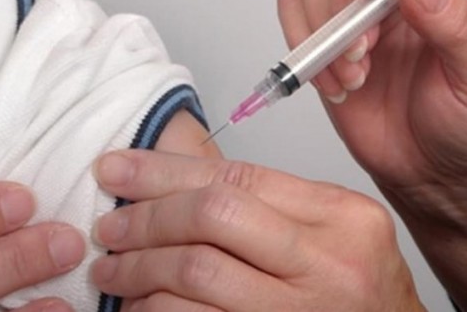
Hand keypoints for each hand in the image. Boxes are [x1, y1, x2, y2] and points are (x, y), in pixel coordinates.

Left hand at [90, 150, 424, 311]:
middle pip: (214, 217)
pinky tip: (139, 308)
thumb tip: (172, 187)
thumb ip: (270, 208)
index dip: (165, 171)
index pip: (238, 177)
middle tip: (110, 227)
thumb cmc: (356, 297)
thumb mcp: (334, 236)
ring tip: (112, 270)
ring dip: (139, 270)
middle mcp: (330, 263)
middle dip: (147, 218)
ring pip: (197, 273)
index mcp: (342, 217)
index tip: (118, 169)